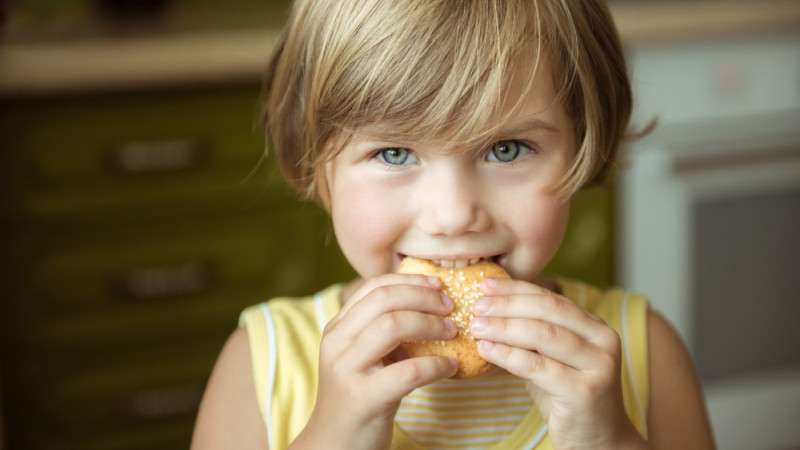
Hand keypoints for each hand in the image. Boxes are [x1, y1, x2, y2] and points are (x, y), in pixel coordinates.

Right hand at [292, 274, 458, 449]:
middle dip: (424, 298)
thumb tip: (431, 303)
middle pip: (385, 300)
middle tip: (450, 306)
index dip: (409, 280)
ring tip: (452, 331)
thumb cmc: (360, 396)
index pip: (374, 287)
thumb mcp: (365, 357)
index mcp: (337, 328)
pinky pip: (407, 372)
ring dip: (430, 324)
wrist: (334, 444)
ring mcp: (346, 369)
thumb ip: (385, 330)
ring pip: (392, 326)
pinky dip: (435, 366)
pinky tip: (451, 367)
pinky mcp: (363, 398)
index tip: (437, 284)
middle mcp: (337, 343)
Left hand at [469, 278, 645, 449]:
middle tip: (477, 306)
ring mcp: (598, 366)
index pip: (551, 298)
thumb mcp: (551, 358)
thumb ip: (532, 335)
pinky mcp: (585, 392)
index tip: (486, 284)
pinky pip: (539, 367)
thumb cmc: (567, 397)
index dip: (516, 289)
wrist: (598, 441)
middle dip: (508, 305)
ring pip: (544, 335)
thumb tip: (489, 308)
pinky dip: (509, 355)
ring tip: (476, 326)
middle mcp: (603, 342)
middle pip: (548, 311)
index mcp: (595, 327)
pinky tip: (486, 350)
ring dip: (504, 328)